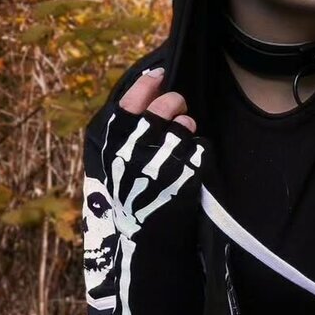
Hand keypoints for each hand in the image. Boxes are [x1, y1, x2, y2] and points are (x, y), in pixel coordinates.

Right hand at [102, 67, 209, 245]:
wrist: (148, 239)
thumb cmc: (130, 197)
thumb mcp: (114, 164)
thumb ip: (125, 131)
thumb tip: (148, 87)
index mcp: (113, 146)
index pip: (130, 102)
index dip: (145, 84)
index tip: (158, 75)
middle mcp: (136, 151)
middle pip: (163, 107)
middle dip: (174, 102)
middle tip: (176, 108)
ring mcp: (163, 164)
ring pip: (185, 124)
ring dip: (187, 124)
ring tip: (182, 136)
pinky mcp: (186, 176)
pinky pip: (200, 147)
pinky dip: (198, 150)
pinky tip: (190, 160)